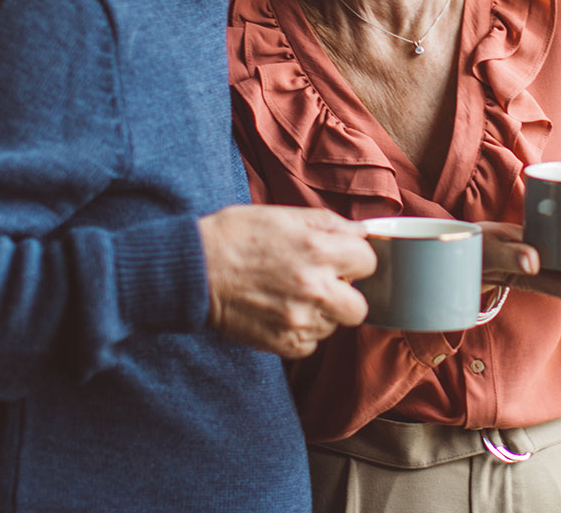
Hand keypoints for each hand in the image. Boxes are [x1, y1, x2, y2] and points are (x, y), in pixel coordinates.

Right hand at [198, 205, 375, 358]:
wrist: (192, 270)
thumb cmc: (234, 236)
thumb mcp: (284, 216)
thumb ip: (329, 224)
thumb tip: (361, 232)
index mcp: (318, 249)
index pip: (368, 262)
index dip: (354, 259)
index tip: (340, 260)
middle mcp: (314, 287)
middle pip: (360, 306)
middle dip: (345, 295)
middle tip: (323, 285)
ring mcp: (299, 319)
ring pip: (333, 326)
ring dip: (320, 314)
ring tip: (291, 296)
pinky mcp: (282, 343)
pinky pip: (310, 345)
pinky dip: (299, 333)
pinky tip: (279, 313)